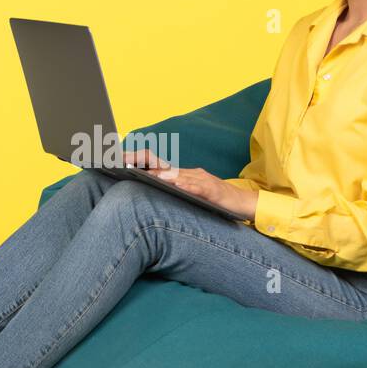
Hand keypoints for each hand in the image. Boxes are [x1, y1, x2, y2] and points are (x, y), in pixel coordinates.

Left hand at [121, 148, 257, 221]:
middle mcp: (192, 174)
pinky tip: (178, 185)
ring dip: (165, 176)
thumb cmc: (216, 201)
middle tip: (126, 164)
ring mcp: (203, 180)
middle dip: (147, 166)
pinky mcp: (214, 190)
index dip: (142, 164)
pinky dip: (188, 185)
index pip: (160, 168)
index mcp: (185, 176)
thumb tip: (152, 191)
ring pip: (181, 176)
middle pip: (166, 169)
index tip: (122, 164)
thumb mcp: (191, 197)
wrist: (244, 203)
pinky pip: (199, 187)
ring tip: (149, 175)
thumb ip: (175, 192)